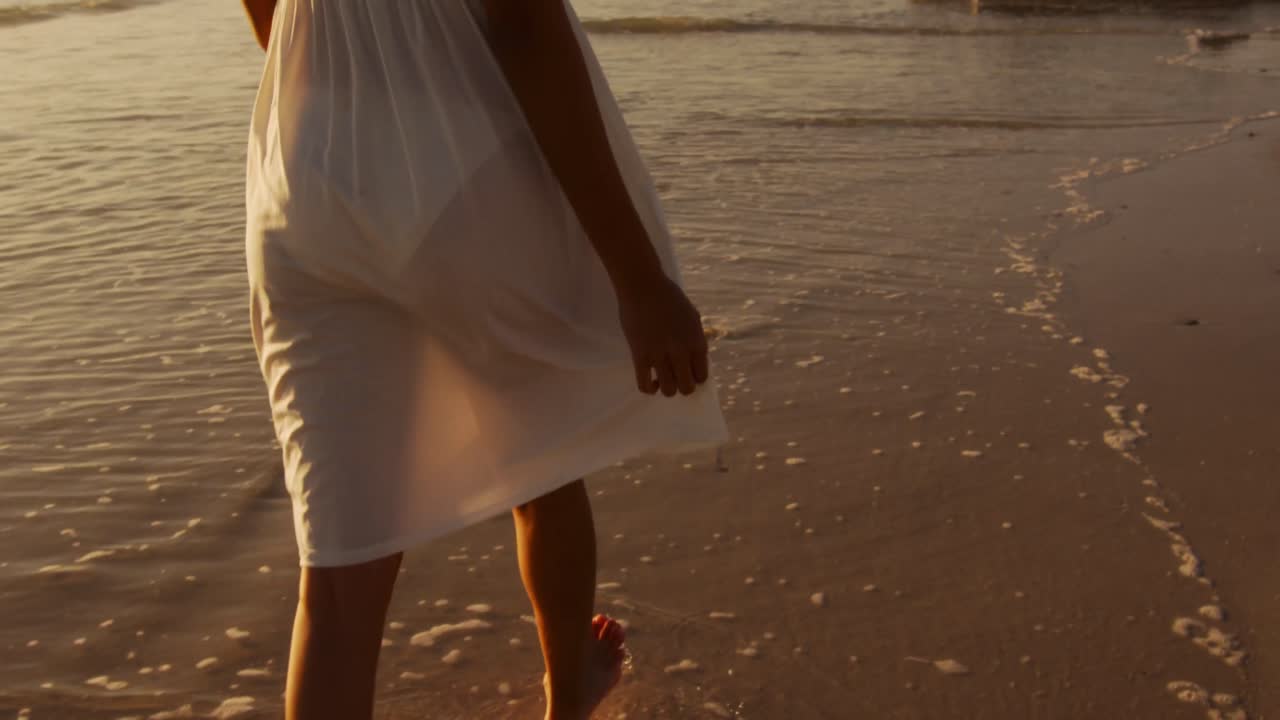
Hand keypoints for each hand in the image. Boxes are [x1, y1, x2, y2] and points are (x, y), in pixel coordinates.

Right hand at [615, 274, 709, 396]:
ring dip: (667, 388)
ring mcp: (660, 355)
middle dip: (683, 386)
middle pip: (687, 387)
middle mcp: (681, 352)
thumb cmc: (669, 297)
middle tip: (675, 377)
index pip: (702, 375)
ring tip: (661, 378)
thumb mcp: (692, 316)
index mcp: (697, 342)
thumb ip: (695, 338)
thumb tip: (694, 359)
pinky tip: (650, 381)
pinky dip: (649, 389)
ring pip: (668, 390)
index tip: (688, 373)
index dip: (695, 378)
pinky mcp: (640, 356)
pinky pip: (645, 384)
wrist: (643, 286)